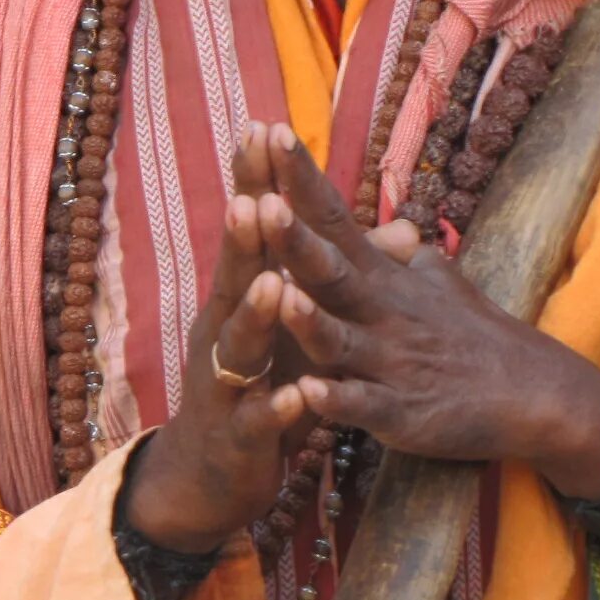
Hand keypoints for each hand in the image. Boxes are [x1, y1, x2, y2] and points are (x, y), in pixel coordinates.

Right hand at [120, 125, 307, 551]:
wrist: (209, 470)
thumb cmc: (257, 383)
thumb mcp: (289, 324)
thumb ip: (327, 272)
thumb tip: (390, 227)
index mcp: (241, 298)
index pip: (250, 230)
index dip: (255, 182)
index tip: (262, 129)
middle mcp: (226, 330)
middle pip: (235, 274)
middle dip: (246, 236)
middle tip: (257, 195)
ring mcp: (227, 381)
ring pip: (242, 344)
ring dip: (257, 315)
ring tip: (274, 284)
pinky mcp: (239, 434)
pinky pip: (260, 419)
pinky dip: (279, 409)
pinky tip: (297, 399)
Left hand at [263, 128, 599, 497]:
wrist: (539, 398)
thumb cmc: (473, 331)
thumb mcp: (433, 278)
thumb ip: (391, 248)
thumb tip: (374, 211)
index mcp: (379, 276)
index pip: (332, 215)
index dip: (300, 177)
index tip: (268, 130)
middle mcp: (379, 312)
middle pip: (329, 272)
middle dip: (295, 240)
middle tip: (262, 202)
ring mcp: (389, 364)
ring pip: (338, 340)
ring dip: (308, 319)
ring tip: (280, 293)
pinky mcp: (400, 415)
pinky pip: (363, 407)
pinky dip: (337, 400)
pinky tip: (309, 391)